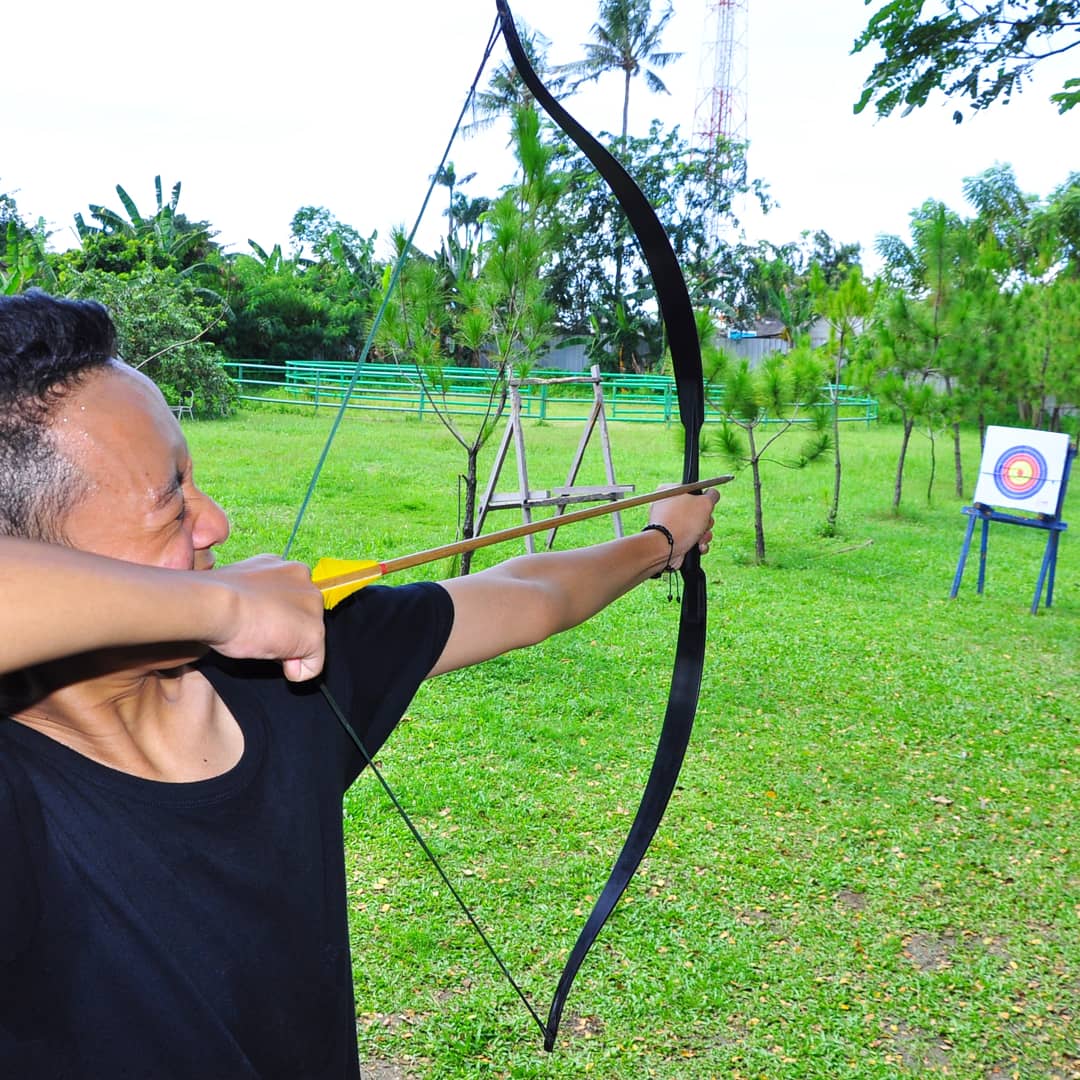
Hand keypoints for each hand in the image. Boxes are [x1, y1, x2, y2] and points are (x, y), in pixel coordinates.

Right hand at [208, 556, 325, 680]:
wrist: (216, 604)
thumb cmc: (216, 596)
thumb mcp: (245, 587)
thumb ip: (263, 596)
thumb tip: (264, 618)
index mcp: (286, 568)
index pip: (294, 598)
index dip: (278, 616)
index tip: (258, 620)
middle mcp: (306, 581)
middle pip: (305, 616)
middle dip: (287, 631)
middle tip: (257, 632)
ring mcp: (313, 607)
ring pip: (309, 638)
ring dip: (290, 649)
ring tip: (261, 640)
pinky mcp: (314, 634)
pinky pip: (313, 665)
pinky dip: (298, 673)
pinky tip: (276, 660)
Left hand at [646, 487, 718, 569]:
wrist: (664, 548)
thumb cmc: (682, 523)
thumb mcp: (704, 503)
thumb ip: (712, 495)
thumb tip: (713, 494)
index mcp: (670, 491)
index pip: (694, 490)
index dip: (703, 499)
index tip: (706, 505)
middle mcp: (666, 506)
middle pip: (696, 510)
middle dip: (706, 520)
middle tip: (703, 523)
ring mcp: (668, 523)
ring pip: (696, 526)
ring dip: (704, 534)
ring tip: (700, 538)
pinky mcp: (671, 538)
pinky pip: (690, 538)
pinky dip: (697, 544)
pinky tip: (698, 547)